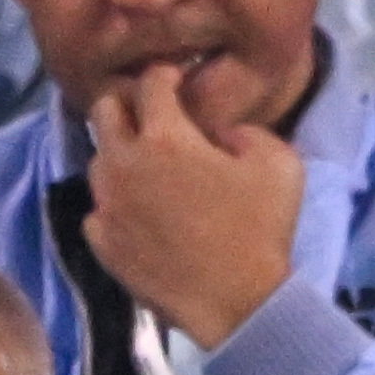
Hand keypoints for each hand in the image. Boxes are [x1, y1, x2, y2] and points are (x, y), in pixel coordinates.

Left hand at [85, 62, 304, 349]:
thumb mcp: (277, 161)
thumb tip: (216, 132)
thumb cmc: (260, 227)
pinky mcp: (98, 240)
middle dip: (124, 103)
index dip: (163, 75)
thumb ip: (243, 131)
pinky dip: (116, 201)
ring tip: (149, 166)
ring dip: (119, 154)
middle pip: (102, 112)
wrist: (232, 299)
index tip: (172, 79)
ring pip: (97, 160)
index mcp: (165, 138)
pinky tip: (140, 211)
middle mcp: (123, 165)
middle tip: (148, 114)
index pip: (149, 84)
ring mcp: (105, 204)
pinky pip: (99, 207)